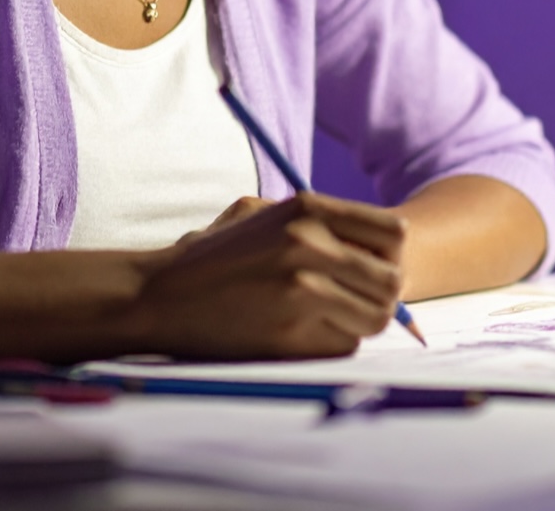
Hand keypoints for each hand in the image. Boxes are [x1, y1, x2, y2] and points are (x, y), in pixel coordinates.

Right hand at [133, 192, 403, 360]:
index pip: (393, 234)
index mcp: (307, 209)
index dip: (388, 256)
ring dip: (358, 322)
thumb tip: (374, 247)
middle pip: (391, 281)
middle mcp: (311, 245)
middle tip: (353, 301)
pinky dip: (331, 344)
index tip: (370, 268)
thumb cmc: (213, 254)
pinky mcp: (290, 334)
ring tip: (326, 318)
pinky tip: (301, 334)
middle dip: (379, 295)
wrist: (161, 295)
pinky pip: (343, 345)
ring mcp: (302, 291)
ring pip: (374, 318)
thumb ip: (317, 221)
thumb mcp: (261, 213)